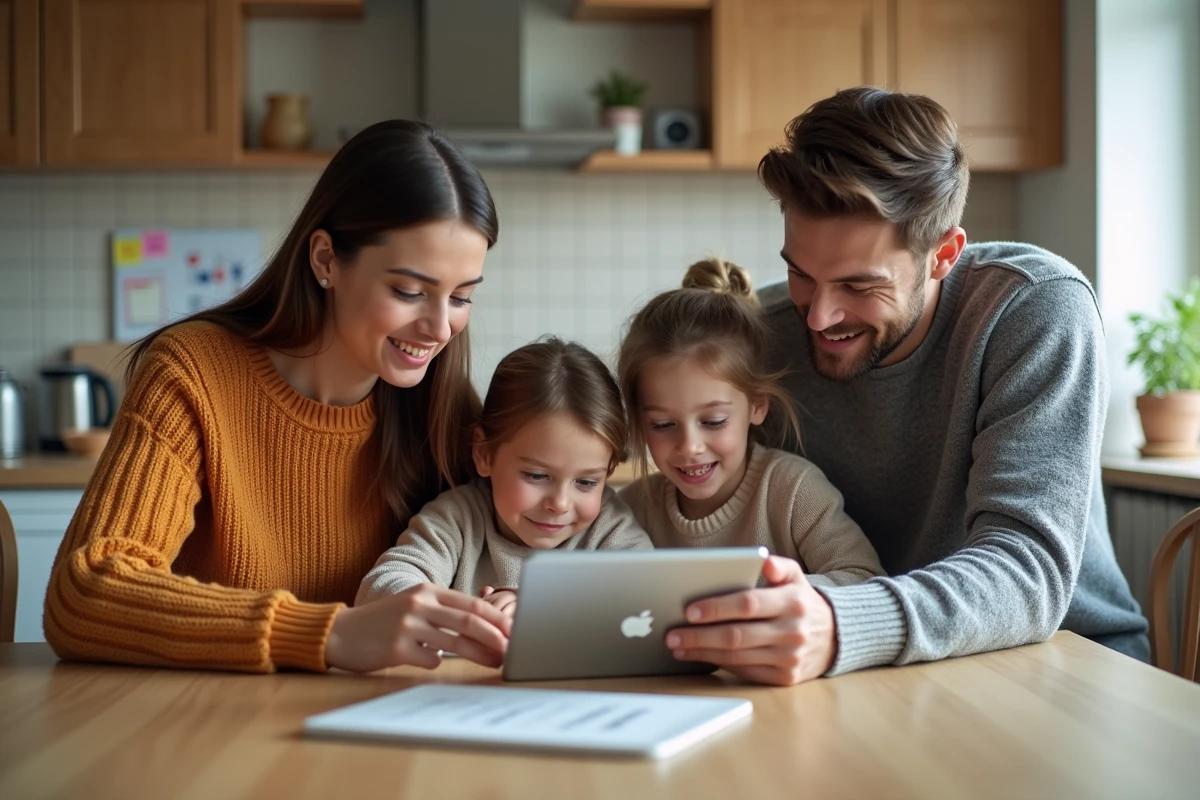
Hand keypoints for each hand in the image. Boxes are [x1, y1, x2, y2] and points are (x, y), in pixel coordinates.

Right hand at [325, 583, 510, 672]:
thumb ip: (442, 611)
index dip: (496, 618)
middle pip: (468, 621)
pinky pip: (429, 660)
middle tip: (512, 650)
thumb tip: (482, 627)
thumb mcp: (413, 605)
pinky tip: (431, 662)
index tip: (514, 630)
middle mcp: (419, 604)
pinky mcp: (396, 648)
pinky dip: (437, 663)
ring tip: (494, 663)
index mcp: (427, 591)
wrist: (342, 633)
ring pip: (454, 642)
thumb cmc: (383, 621)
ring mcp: (407, 626)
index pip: (470, 603)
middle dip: (495, 637)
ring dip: (479, 655)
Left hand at [664, 555, 836, 685]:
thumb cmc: (801, 602)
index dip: (717, 607)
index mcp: (793, 602)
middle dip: (699, 635)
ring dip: (702, 652)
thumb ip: (778, 566)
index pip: (749, 604)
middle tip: (672, 633)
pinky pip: (745, 671)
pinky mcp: (785, 679)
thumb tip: (762, 560)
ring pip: (737, 656)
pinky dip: (719, 664)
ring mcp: (789, 658)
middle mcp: (792, 632)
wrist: (834, 637)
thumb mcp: (797, 576)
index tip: (689, 610)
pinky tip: (700, 656)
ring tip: (678, 645)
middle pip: (737, 635)